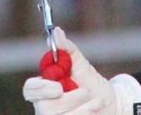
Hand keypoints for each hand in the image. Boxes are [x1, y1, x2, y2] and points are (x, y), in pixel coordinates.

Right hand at [22, 27, 140, 113]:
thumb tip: (56, 32)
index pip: (29, 89)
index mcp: (44, 87)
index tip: (58, 87)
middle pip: (43, 107)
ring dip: (80, 109)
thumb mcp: (81, 64)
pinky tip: (95, 108)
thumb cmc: (92, 83)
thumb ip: (67, 49)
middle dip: (68, 101)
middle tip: (85, 92)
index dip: (40, 89)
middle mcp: (45, 105)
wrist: (111, 103)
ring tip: (96, 100)